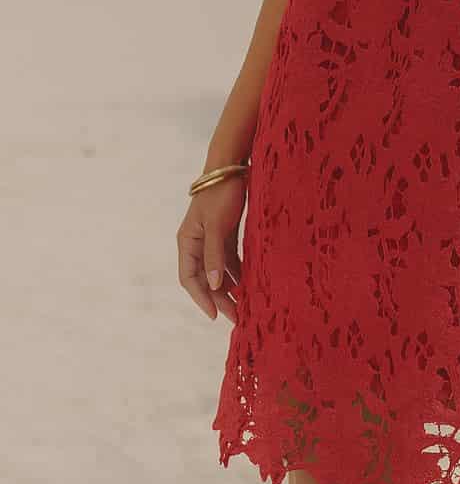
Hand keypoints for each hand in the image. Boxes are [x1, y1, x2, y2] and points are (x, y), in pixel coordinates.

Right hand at [177, 175, 246, 324]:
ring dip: (229, 288)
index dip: (201, 299)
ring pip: (218, 271)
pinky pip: (229, 260)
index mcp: (187, 242)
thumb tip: (212, 285)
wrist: (233, 166)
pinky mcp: (225, 233)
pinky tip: (248, 284)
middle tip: (237, 317)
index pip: (189, 279)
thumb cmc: (221, 193)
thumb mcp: (217, 225)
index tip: (215, 316)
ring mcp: (211, 239)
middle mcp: (197, 243)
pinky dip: (237, 273)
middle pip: (205, 279)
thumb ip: (214, 255)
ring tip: (245, 305)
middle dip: (219, 298)